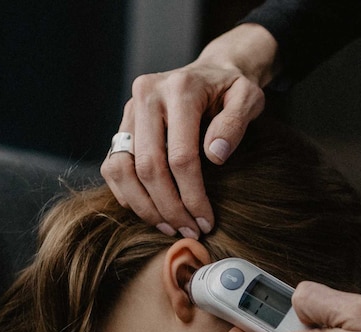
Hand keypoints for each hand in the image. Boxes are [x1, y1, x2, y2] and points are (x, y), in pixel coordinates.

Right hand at [101, 24, 276, 236]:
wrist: (211, 72)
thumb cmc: (232, 90)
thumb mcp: (248, 97)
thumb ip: (236, 122)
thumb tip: (214, 156)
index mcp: (179, 89)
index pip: (179, 156)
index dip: (192, 196)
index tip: (206, 221)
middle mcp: (146, 95)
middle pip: (147, 167)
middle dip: (168, 208)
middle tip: (188, 231)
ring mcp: (128, 110)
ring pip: (121, 170)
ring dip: (144, 207)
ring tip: (169, 227)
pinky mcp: (121, 125)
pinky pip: (112, 167)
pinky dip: (128, 195)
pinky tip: (153, 212)